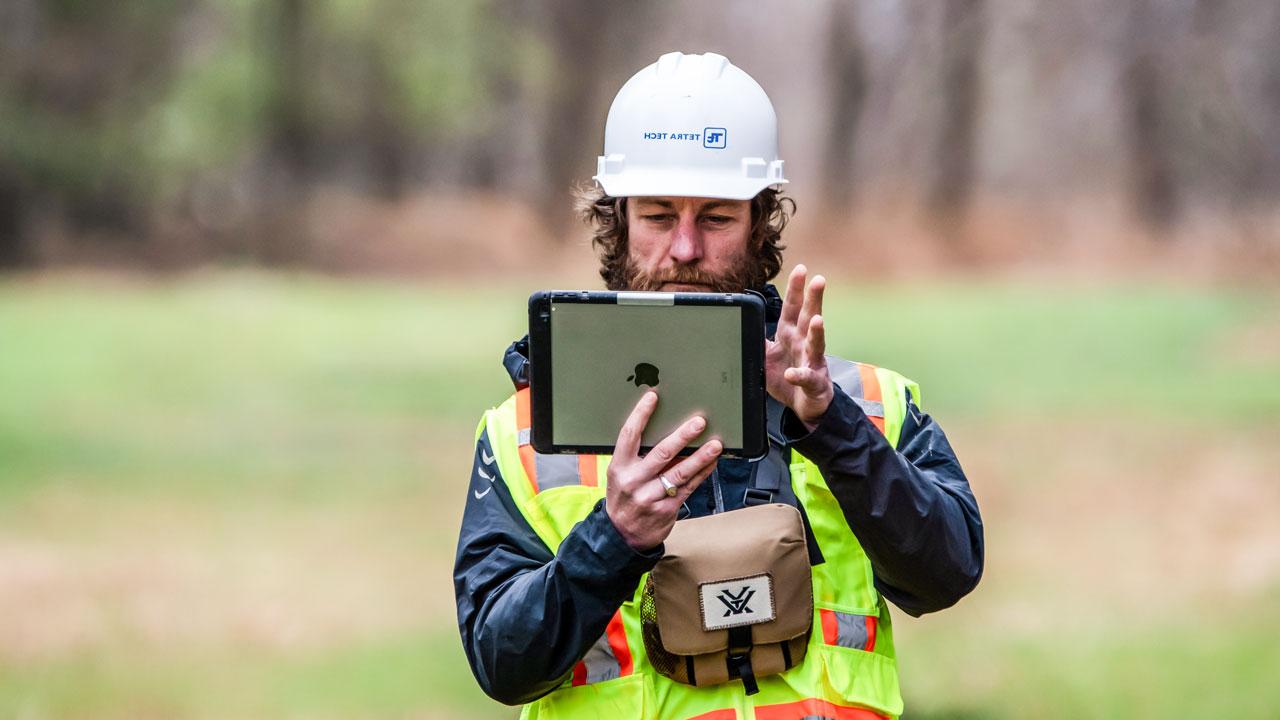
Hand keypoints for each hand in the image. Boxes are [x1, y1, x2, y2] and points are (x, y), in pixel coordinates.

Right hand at [605, 391, 722, 550]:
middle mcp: (634, 481)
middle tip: (698, 422)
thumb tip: (664, 430)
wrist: (621, 536)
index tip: (653, 398)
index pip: (629, 435)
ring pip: (680, 472)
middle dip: (682, 436)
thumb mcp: (620, 475)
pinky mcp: (666, 509)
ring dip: (700, 456)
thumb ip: (636, 457)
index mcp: (619, 467)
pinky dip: (702, 474)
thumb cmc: (623, 498)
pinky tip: (712, 463)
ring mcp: (650, 496)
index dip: (641, 415)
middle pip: (661, 453)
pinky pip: (688, 488)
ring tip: (715, 444)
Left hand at [765, 264, 833, 429]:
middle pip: (808, 318)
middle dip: (814, 299)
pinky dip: (799, 376)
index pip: (792, 308)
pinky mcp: (814, 383)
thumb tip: (739, 323)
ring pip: (815, 344)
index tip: (800, 269)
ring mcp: (812, 362)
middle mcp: (803, 344)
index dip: (796, 289)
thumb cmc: (787, 376)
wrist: (804, 405)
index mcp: (790, 335)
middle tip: (818, 280)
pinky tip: (792, 373)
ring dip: (816, 332)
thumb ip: (755, 339)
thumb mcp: (765, 355)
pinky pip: (806, 378)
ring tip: (818, 320)